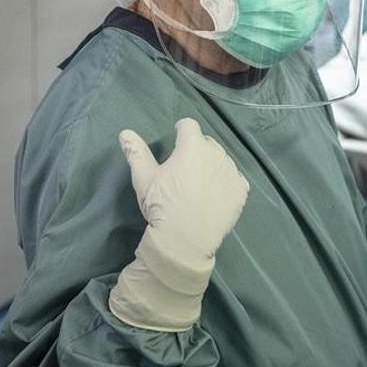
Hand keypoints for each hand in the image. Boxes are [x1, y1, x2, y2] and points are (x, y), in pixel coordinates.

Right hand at [109, 119, 249, 330]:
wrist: (185, 240)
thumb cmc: (162, 206)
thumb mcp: (143, 179)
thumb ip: (136, 152)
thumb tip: (125, 133)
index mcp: (192, 146)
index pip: (188, 125)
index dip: (181, 130)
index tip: (177, 139)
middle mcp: (216, 154)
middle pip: (206, 142)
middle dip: (196, 150)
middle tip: (185, 169)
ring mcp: (231, 172)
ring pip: (221, 160)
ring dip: (212, 165)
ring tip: (200, 185)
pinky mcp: (241, 190)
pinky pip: (234, 179)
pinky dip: (226, 183)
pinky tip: (215, 196)